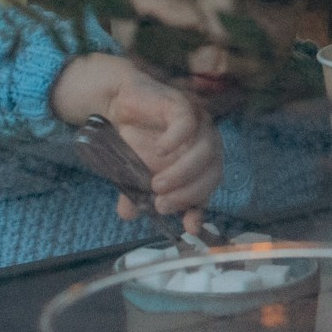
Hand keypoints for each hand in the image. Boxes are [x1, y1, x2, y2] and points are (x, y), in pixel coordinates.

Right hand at [53, 52, 221, 231]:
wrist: (119, 103)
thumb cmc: (134, 139)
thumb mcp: (132, 173)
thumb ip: (134, 193)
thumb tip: (127, 215)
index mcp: (199, 165)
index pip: (208, 189)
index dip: (201, 210)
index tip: (189, 228)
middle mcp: (204, 146)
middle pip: (212, 173)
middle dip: (189, 193)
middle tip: (162, 203)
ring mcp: (198, 125)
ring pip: (205, 151)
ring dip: (183, 172)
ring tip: (157, 185)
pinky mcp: (183, 106)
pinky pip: (188, 124)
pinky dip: (177, 140)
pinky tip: (160, 151)